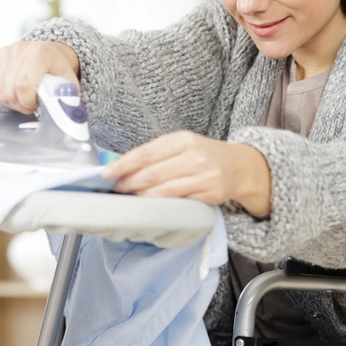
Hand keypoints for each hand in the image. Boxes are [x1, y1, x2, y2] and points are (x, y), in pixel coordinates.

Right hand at [0, 41, 80, 113]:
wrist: (47, 51)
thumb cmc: (56, 66)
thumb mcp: (68, 79)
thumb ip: (67, 94)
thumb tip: (64, 109)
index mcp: (38, 54)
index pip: (24, 85)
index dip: (28, 101)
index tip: (36, 104)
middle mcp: (19, 50)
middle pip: (10, 90)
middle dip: (20, 104)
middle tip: (31, 103)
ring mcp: (5, 53)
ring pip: (1, 91)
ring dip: (12, 101)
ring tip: (24, 98)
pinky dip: (4, 94)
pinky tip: (15, 92)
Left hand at [100, 131, 271, 215]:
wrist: (238, 167)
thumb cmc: (203, 156)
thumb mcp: (182, 145)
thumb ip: (156, 154)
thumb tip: (122, 168)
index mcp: (183, 139)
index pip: (147, 153)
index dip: (124, 165)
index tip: (106, 174)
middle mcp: (195, 156)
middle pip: (153, 173)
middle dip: (130, 183)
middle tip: (117, 189)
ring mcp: (204, 176)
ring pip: (165, 190)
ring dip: (143, 196)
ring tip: (131, 198)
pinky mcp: (210, 194)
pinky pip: (180, 201)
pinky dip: (162, 205)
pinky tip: (152, 205)